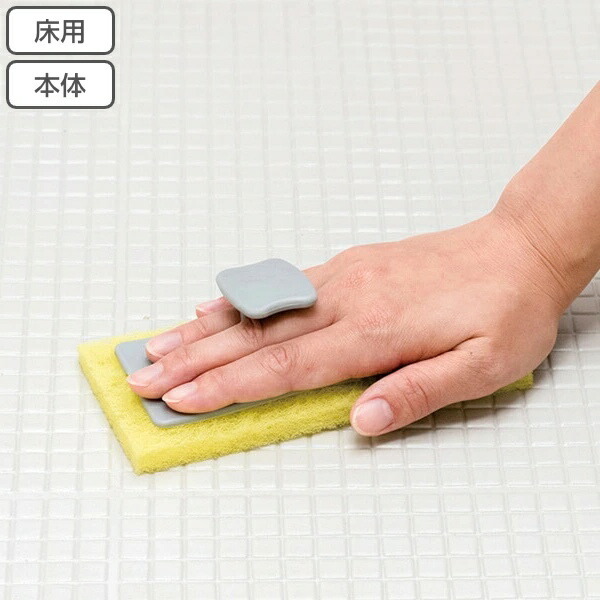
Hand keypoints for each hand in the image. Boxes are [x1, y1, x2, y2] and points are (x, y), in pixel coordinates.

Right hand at [126, 205, 562, 435]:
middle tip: (146, 374)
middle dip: (195, 361)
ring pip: (260, 306)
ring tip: (162, 343)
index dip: (229, 386)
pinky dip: (242, 298)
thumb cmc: (505, 307)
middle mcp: (348, 298)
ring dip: (205, 329)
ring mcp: (343, 277)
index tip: (183, 399)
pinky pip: (282, 283)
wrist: (518, 247)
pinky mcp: (347, 265)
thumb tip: (362, 421)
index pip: (285, 366)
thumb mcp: (484, 365)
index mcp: (375, 330)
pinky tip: (215, 306)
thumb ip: (418, 392)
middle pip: (256, 337)